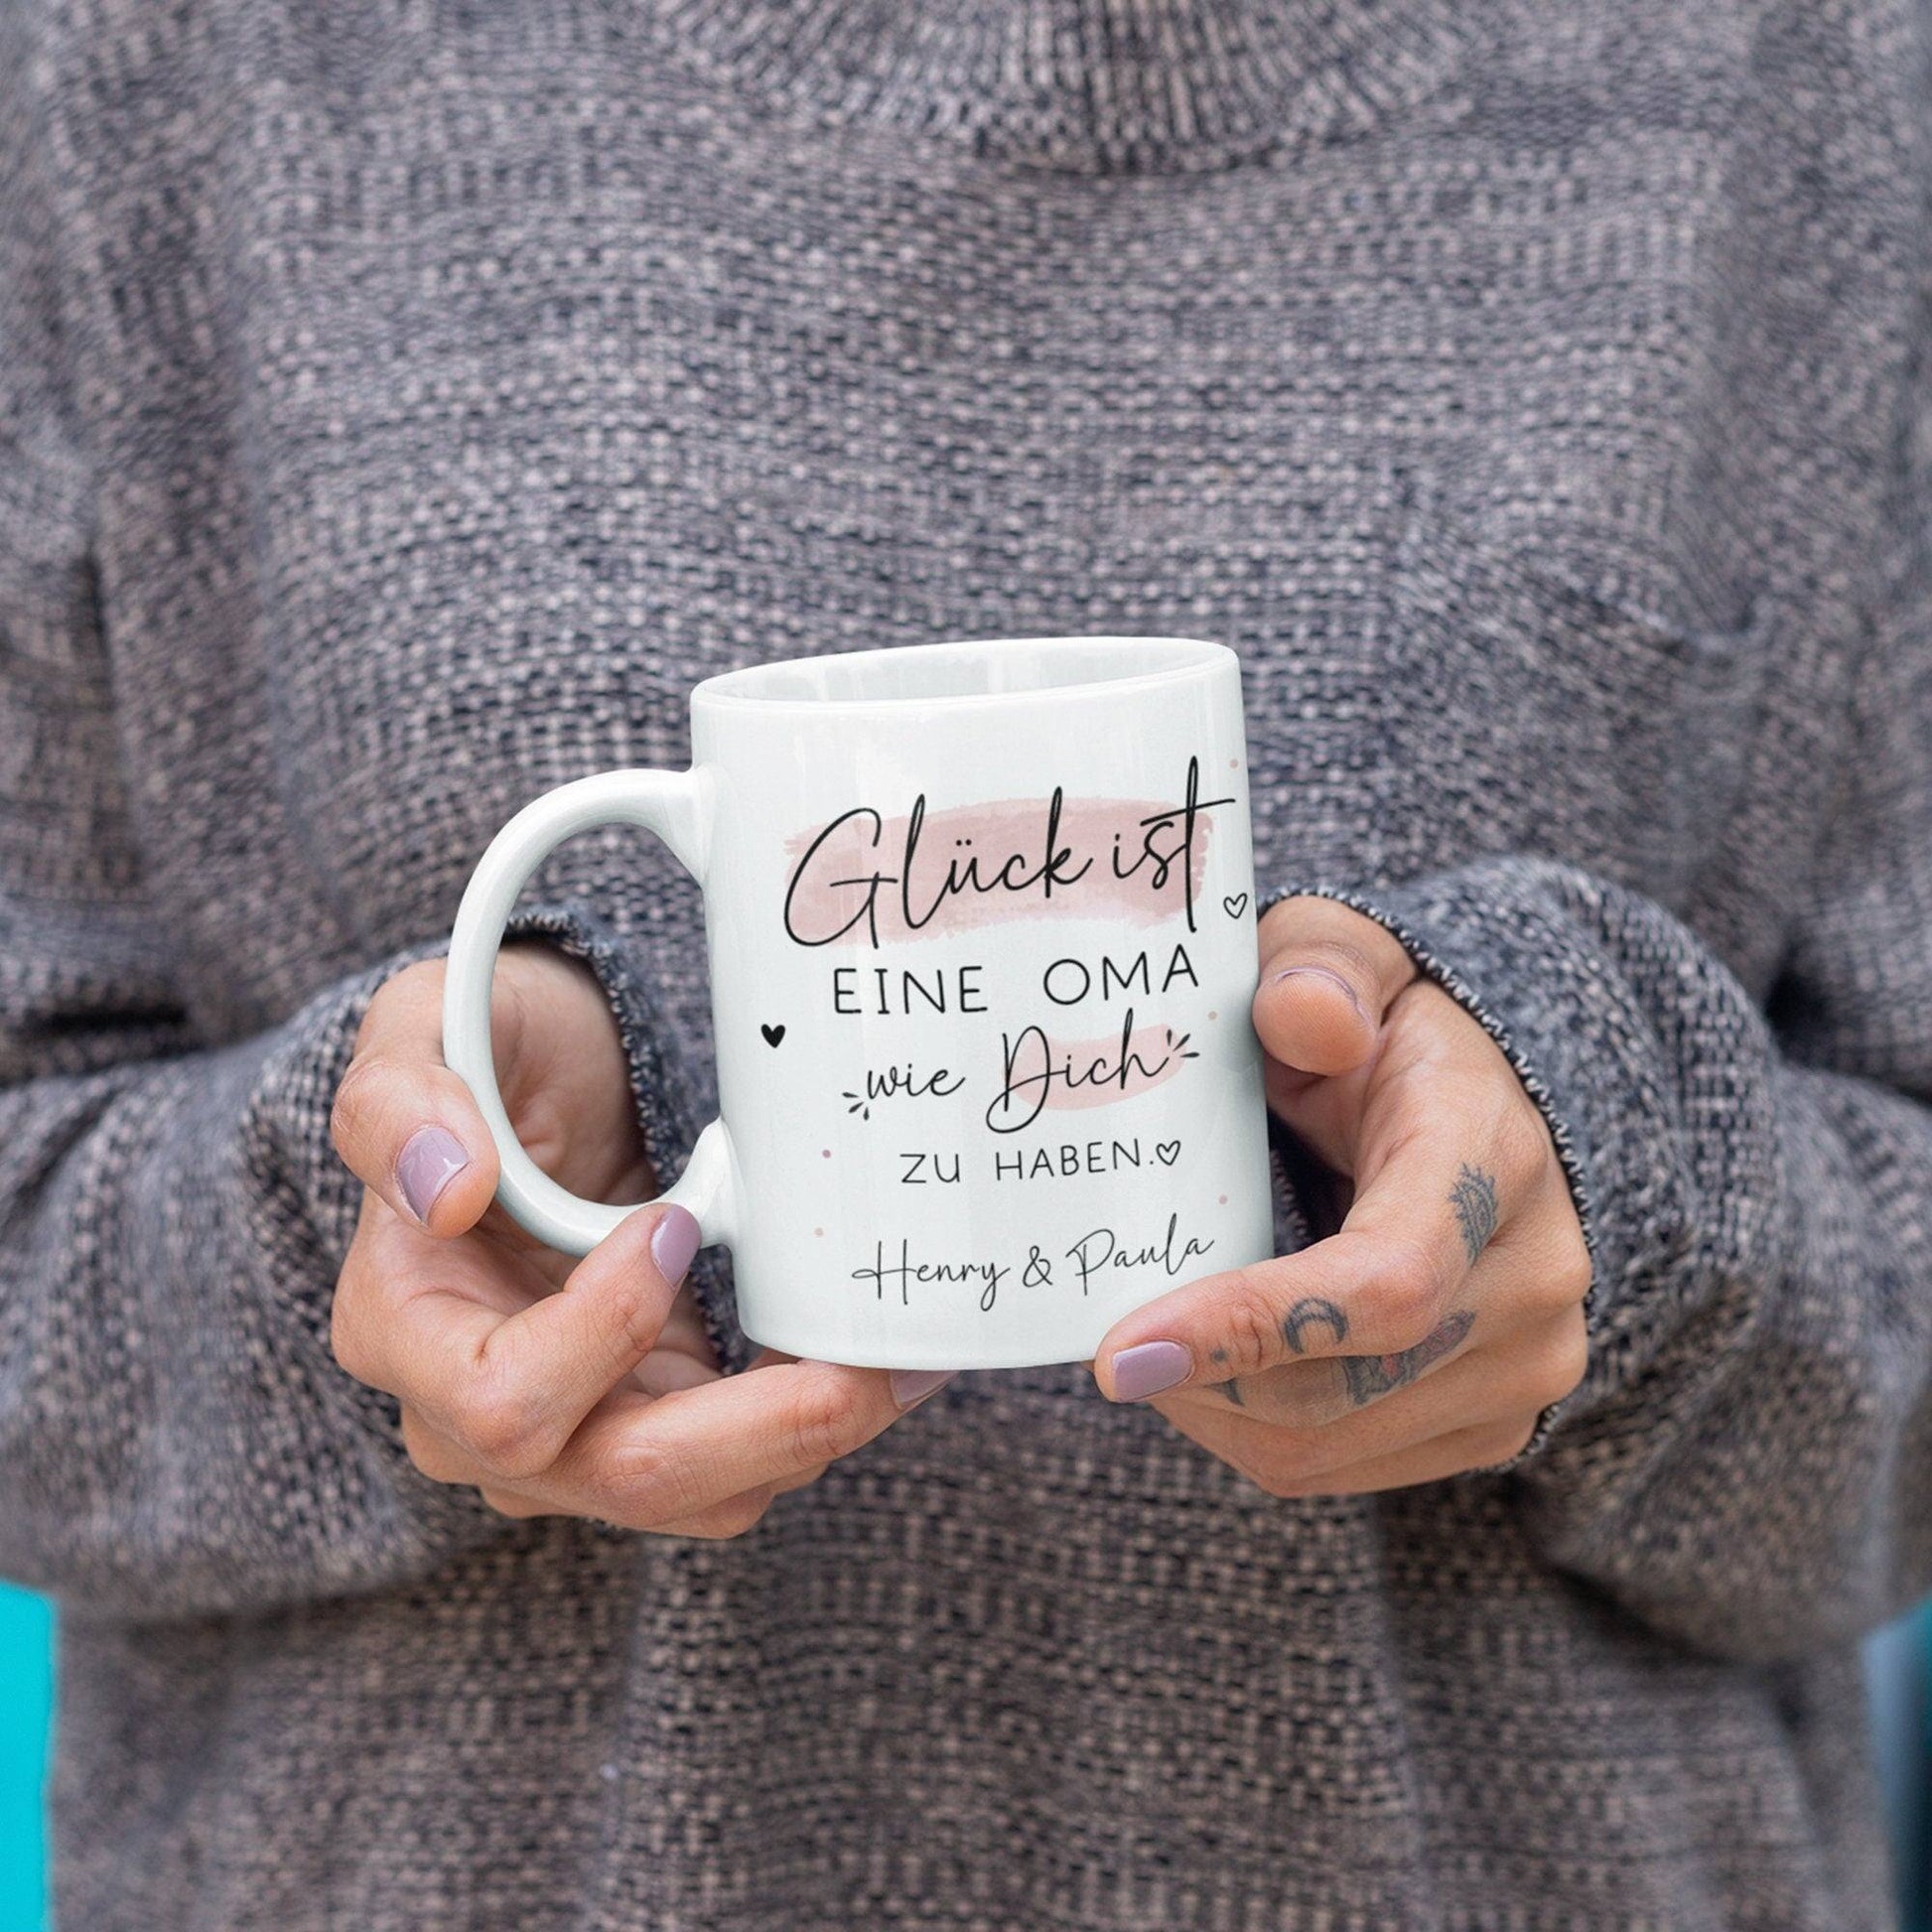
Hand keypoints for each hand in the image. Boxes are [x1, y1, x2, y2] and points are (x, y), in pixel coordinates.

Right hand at [329, 941, 946, 1536]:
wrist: (552, 1080)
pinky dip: (816, 1420)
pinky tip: (881, 1356)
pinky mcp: (657, 1419)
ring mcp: (575, 1431)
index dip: (603, 1332)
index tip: (674, 1225)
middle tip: (864, 1365)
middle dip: (762, 1431)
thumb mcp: (427, 1028)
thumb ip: (402, 1097)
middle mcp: (473, 1414)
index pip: (499, 1401)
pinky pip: (742, 1461)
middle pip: (621, 1476)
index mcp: (400, 1328)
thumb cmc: (492, 1054)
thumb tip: (446, 1187)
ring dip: (812, 1435)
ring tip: (901, 1358)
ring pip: (702, 1495)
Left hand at [1091, 896, 1590, 1495]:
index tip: (1118, 1351)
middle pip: (1340, 1387)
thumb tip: (1300, 1015)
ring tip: (1156, 1340)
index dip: (1250, 1327)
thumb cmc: (1389, 1026)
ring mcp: (1525, 1366)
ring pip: (1325, 1447)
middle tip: (1103, 1338)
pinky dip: (1252, 1431)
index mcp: (1491, 1157)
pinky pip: (1341, 1468)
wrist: (1497, 1105)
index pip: (1384, 1282)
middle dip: (1198, 1378)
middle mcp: (1532, 1278)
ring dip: (1213, 1410)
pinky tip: (1217, 1365)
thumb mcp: (1349, 957)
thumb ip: (1320, 969)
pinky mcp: (1495, 1426)